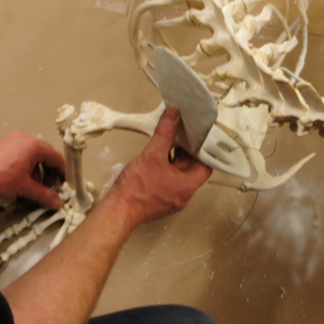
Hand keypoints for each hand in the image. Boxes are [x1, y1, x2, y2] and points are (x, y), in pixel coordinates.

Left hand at [0, 132, 65, 210]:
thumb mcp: (23, 188)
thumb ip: (43, 195)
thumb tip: (58, 203)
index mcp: (35, 146)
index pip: (57, 159)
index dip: (62, 174)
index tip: (62, 187)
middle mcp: (27, 139)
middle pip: (46, 157)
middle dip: (48, 175)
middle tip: (45, 190)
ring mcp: (14, 140)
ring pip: (33, 158)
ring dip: (36, 174)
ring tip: (29, 190)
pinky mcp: (5, 145)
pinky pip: (22, 156)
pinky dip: (25, 169)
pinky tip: (17, 183)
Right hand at [107, 107, 212, 226]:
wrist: (118, 210)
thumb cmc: (137, 186)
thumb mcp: (152, 155)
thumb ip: (164, 133)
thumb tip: (174, 113)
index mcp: (188, 185)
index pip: (205, 166)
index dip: (202, 151)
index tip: (196, 137)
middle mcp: (184, 195)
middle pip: (192, 169)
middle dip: (187, 152)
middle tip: (182, 134)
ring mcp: (172, 199)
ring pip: (179, 175)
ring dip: (176, 160)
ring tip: (170, 142)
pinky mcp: (160, 200)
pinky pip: (169, 181)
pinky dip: (167, 168)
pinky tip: (158, 157)